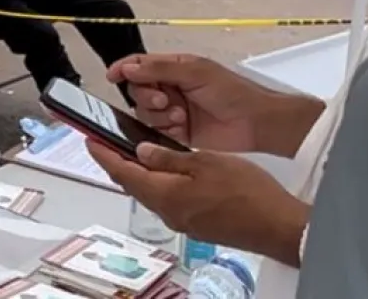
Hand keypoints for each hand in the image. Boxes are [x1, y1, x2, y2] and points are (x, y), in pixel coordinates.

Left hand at [88, 142, 308, 266]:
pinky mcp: (196, 225)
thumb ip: (169, 157)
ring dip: (140, 174)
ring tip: (136, 153)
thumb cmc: (247, 193)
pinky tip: (168, 173)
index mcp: (165, 195)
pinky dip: (160, 184)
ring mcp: (182, 221)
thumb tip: (141, 152)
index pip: (122, 173)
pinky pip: (168, 201)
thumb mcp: (205, 162)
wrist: (278, 227)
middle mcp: (168, 212)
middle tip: (109, 143)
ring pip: (151, 193)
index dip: (103, 155)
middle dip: (119, 163)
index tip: (89, 140)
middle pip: (134, 185)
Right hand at [108, 53, 322, 154]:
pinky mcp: (177, 133)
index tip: (113, 76)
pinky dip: (163, 129)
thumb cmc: (233, 92)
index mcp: (174, 68)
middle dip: (146, 95)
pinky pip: (155, 131)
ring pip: (144, 112)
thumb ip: (159, 69)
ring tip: (180, 116)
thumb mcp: (195, 72)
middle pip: (137, 90)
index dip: (123, 69)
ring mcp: (173, 111)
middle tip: (164, 100)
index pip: (139, 65)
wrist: (256, 123)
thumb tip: (128, 68)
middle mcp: (170, 88)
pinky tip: (179, 128)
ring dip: (157, 114)